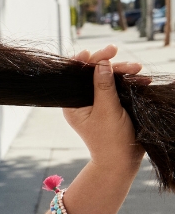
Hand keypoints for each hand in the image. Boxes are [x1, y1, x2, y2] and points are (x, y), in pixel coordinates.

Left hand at [62, 45, 144, 169]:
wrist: (123, 162)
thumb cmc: (110, 139)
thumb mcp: (107, 110)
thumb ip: (103, 86)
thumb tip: (100, 62)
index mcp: (72, 103)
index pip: (74, 76)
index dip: (84, 61)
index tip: (95, 52)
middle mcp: (82, 101)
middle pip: (92, 74)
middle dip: (109, 65)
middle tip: (121, 54)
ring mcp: (97, 103)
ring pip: (107, 79)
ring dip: (123, 72)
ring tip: (139, 69)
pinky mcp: (111, 106)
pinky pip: (118, 88)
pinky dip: (129, 83)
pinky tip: (142, 79)